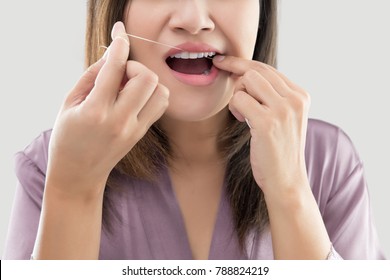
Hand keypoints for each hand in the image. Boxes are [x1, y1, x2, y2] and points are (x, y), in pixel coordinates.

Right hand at [46, 22, 168, 197]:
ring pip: (160, 91)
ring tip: (128, 87)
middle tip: (120, 74)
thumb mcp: (69, 102)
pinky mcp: (142, 133)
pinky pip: (160, 105)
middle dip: (135, 66)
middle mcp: (119, 120)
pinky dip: (152, 93)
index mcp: (95, 111)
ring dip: (146, 81)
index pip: (114, 69)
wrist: (79, 174)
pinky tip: (135, 97)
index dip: (119, 46)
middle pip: (147, 78)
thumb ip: (92, 76)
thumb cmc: (68, 137)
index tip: (121, 35)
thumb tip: (113, 54)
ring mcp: (135, 129)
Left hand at [213, 56, 309, 198]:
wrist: (286, 181)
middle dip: (236, 74)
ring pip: (248, 80)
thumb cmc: (278, 150)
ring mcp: (283, 110)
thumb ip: (272, 96)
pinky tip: (242, 121)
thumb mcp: (283, 118)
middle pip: (257, 70)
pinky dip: (235, 108)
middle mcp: (295, 99)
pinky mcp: (267, 122)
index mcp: (301, 95)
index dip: (243, 64)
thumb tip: (244, 73)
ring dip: (238, 95)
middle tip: (225, 80)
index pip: (268, 69)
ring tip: (243, 114)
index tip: (224, 61)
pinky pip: (239, 99)